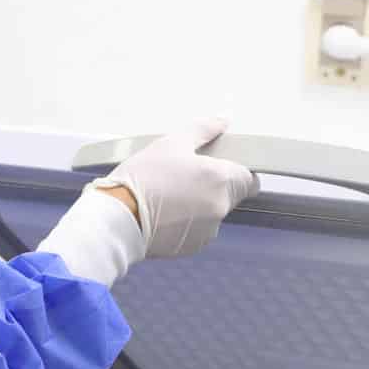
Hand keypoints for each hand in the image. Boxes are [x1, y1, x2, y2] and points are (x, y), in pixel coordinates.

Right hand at [99, 118, 255, 258]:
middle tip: (186, 177)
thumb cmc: (141, 180)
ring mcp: (208, 229)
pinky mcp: (192, 246)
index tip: (220, 167)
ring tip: (169, 195)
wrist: (118, 220)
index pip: (250, 178)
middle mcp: (219, 206)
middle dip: (215, 186)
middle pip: (231, 195)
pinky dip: (187, 223)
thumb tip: (221, 122)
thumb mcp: (170, 144)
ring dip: (200, 205)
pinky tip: (164, 214)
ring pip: (213, 213)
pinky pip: (198, 230)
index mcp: (220, 178)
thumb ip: (202, 131)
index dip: (238, 171)